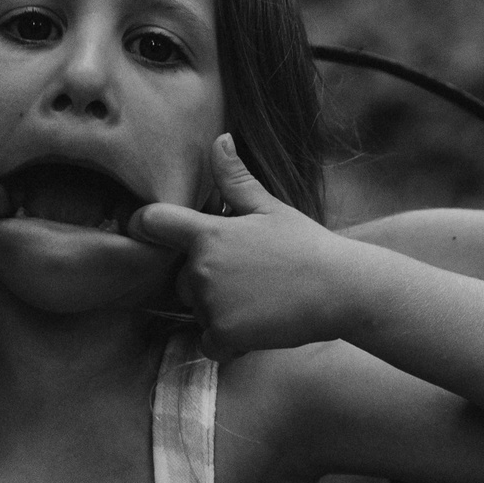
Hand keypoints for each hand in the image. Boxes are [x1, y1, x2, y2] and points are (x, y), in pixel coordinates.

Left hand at [131, 135, 359, 357]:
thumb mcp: (270, 208)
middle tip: (250, 279)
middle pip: (181, 280)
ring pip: (198, 312)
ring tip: (260, 302)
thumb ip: (236, 180)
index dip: (142, 225)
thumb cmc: (307, 245)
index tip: (144, 231)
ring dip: (220, 312)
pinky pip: (209, 343)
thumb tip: (220, 139)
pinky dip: (228, 341)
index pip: (153, 222)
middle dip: (207, 282)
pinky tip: (259, 326)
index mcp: (208, 234)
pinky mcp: (224, 335)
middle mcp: (201, 269)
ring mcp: (211, 304)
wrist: (341, 289)